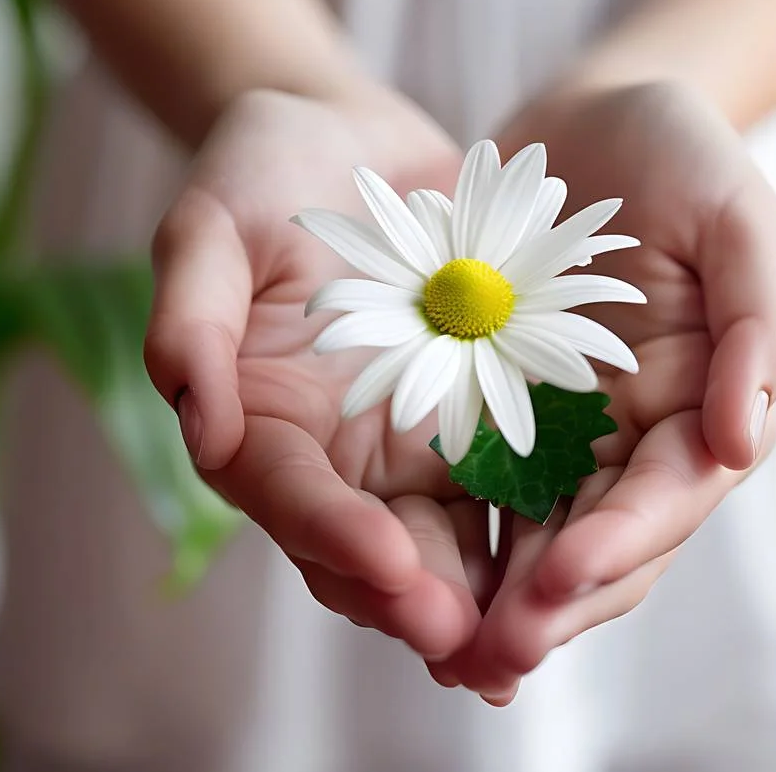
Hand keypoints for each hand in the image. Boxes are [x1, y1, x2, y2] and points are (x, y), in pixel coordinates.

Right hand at [144, 87, 489, 660]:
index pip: (288, 496)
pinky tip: (582, 567)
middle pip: (365, 549)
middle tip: (468, 638)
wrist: (350, 136)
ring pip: (443, 542)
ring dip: (481, 597)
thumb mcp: (210, 225)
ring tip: (529, 636)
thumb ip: (193, 318)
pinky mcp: (476, 423)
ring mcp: (407, 445)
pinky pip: (509, 489)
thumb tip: (200, 425)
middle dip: (415, 598)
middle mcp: (332, 454)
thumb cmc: (260, 171)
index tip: (388, 562)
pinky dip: (537, 533)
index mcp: (258, 421)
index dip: (332, 535)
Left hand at [437, 80, 775, 702]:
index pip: (670, 495)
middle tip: (490, 658)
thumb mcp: (738, 213)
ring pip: (535, 539)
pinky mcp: (497, 415)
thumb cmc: (679, 152)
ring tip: (445, 657)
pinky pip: (475, 491)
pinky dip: (450, 545)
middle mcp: (635, 437)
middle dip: (553, 606)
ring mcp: (565, 432)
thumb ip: (759, 320)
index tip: (561, 578)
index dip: (621, 543)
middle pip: (602, 544)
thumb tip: (746, 440)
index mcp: (704, 403)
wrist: (590, 112)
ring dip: (496, 605)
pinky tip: (400, 585)